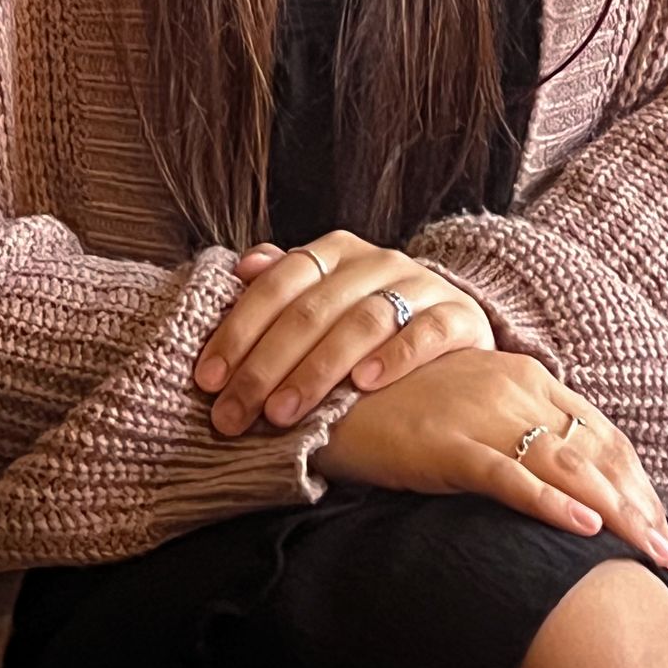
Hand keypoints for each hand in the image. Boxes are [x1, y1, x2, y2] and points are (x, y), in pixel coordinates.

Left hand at [193, 231, 494, 437]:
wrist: (457, 332)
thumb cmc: (371, 325)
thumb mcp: (326, 301)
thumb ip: (283, 286)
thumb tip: (243, 267)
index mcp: (334, 252)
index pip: (278, 284)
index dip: (239, 331)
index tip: (209, 380)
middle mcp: (376, 261)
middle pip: (312, 310)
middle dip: (266, 366)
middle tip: (235, 414)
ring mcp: (421, 285)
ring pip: (363, 321)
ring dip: (318, 369)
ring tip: (284, 411)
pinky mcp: (459, 316)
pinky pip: (426, 332)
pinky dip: (395, 356)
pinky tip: (365, 384)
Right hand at [312, 351, 667, 582]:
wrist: (324, 388)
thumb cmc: (393, 401)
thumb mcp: (464, 406)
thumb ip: (507, 429)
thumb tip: (548, 477)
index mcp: (524, 377)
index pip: (600, 435)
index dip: (638, 485)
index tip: (665, 530)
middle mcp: (515, 389)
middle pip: (599, 455)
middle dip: (643, 512)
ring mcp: (482, 416)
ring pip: (569, 469)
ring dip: (619, 517)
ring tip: (654, 560)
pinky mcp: (448, 445)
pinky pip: (511, 476)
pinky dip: (552, 504)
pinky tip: (585, 531)